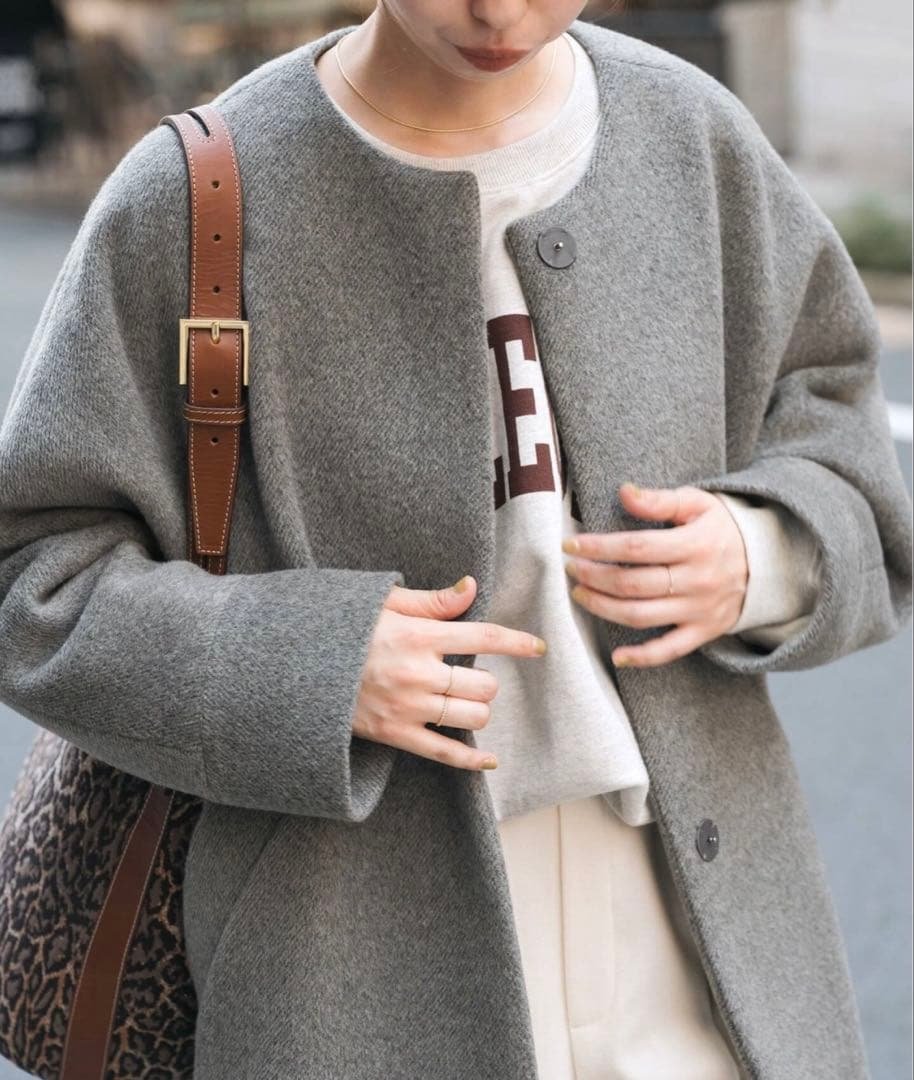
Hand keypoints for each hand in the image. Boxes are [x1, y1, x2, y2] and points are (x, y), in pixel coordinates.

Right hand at [353, 575, 546, 770]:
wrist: (300, 666)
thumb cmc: (345, 629)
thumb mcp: (385, 603)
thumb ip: (433, 601)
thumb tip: (472, 587)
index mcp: (419, 636)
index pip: (484, 638)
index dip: (517, 643)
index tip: (538, 648)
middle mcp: (419, 673)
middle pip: (483, 685)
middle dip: (486, 680)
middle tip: (469, 675)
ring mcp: (409, 707)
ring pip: (471, 716)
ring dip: (477, 708)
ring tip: (462, 700)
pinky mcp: (395, 734)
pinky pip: (444, 753)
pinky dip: (472, 760)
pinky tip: (490, 761)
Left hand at [563, 482, 748, 668]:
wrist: (767, 563)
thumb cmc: (721, 529)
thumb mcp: (697, 504)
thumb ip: (660, 501)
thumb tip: (624, 491)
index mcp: (695, 545)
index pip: (636, 548)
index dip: (599, 547)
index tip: (572, 545)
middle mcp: (697, 580)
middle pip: (633, 584)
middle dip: (594, 577)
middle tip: (571, 569)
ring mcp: (699, 610)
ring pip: (641, 616)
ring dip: (603, 608)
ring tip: (580, 595)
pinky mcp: (703, 632)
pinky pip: (669, 650)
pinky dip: (642, 657)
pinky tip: (617, 656)